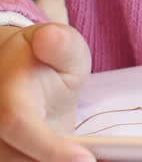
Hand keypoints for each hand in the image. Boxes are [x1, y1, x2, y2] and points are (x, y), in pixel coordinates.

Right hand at [0, 23, 94, 161]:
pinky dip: (44, 160)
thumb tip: (50, 37)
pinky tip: (64, 154)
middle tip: (89, 156)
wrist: (23, 73)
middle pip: (15, 156)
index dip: (49, 148)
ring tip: (75, 151)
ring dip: (48, 160)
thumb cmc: (49, 59)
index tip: (84, 159)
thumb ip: (63, 45)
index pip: (17, 122)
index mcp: (6, 89)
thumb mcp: (65, 46)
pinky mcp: (1, 150)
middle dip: (54, 159)